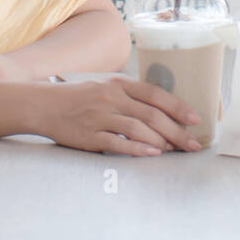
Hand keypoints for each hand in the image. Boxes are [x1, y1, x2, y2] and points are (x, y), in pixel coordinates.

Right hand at [36, 76, 204, 156]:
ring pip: (138, 128)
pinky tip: (152, 154)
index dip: (178, 107)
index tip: (196, 119)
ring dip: (161, 141)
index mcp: (118, 85)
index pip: (155, 94)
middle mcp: (112, 99)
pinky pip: (118, 143)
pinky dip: (138, 149)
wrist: (44, 105)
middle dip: (177, 131)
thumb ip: (129, 97)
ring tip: (175, 151)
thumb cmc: (79, 98)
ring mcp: (100, 117)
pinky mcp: (90, 136)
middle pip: (152, 114)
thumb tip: (161, 113)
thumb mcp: (105, 89)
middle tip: (193, 144)